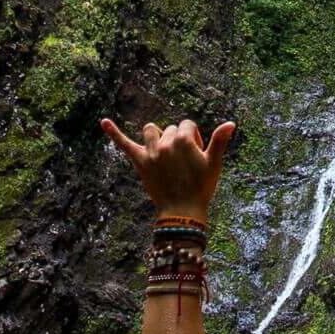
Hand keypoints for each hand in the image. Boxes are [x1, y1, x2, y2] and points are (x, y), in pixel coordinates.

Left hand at [101, 115, 235, 215]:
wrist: (182, 211)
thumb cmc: (200, 187)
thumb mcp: (213, 163)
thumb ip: (219, 140)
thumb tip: (231, 123)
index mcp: (184, 140)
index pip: (188, 125)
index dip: (194, 138)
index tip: (196, 154)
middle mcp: (166, 143)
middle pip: (171, 129)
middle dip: (179, 140)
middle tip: (184, 163)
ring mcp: (151, 152)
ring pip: (151, 130)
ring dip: (157, 135)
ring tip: (164, 150)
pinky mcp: (140, 162)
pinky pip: (124, 144)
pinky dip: (113, 132)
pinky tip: (103, 122)